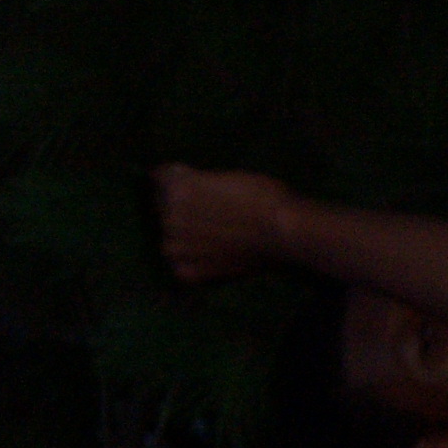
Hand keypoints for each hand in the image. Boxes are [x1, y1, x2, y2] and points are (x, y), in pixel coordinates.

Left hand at [152, 164, 299, 283]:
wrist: (286, 235)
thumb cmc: (266, 198)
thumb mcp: (226, 175)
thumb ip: (198, 181)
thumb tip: (180, 180)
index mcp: (176, 187)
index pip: (161, 181)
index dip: (180, 185)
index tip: (197, 192)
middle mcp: (170, 216)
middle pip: (165, 211)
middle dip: (182, 213)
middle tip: (214, 220)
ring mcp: (178, 247)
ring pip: (171, 241)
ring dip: (185, 241)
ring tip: (214, 242)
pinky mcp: (189, 272)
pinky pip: (180, 267)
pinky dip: (193, 265)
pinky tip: (214, 260)